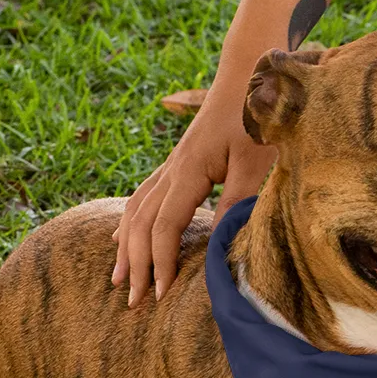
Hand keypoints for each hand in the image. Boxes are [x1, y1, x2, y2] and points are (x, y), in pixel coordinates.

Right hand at [112, 91, 274, 304]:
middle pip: (141, 223)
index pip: (164, 226)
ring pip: (135, 210)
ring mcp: (171, 165)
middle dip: (136, 264)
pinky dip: (130, 223)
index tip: (161, 294)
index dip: (161, 261)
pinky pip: (142, 197)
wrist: (248, 75)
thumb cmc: (256, 116)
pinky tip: (121, 238)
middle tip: (134, 302)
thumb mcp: (255, 161)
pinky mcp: (178, 163)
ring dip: (126, 247)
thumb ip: (238, 200)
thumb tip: (222, 243)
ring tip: (120, 279)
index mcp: (188, 170)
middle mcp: (171, 169)